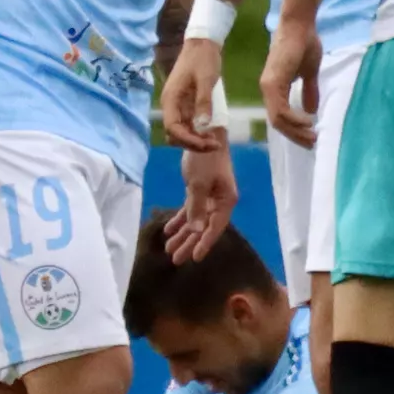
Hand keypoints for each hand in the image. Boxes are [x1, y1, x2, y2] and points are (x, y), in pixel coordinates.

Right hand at [160, 36, 228, 153]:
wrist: (203, 44)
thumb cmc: (203, 59)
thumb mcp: (206, 80)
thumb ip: (203, 102)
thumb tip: (202, 126)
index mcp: (170, 99)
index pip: (172, 128)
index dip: (188, 139)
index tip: (206, 143)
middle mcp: (171, 105)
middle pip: (175, 134)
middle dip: (192, 143)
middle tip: (214, 144)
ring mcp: (178, 106)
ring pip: (181, 132)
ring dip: (195, 140)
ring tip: (214, 141)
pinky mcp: (186, 106)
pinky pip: (188, 125)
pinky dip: (197, 133)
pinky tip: (211, 134)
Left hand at [161, 137, 239, 261]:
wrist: (205, 134)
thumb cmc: (205, 159)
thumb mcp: (199, 185)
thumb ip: (197, 209)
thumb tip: (195, 231)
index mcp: (225, 201)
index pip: (215, 227)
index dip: (204, 243)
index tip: (195, 258)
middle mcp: (219, 201)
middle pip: (204, 227)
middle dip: (189, 243)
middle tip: (176, 260)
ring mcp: (210, 196)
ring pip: (195, 220)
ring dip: (182, 234)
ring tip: (169, 249)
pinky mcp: (200, 190)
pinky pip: (190, 209)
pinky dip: (180, 219)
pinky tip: (168, 230)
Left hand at [262, 11, 322, 148]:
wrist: (300, 25)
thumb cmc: (305, 43)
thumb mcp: (309, 72)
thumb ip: (309, 90)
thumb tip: (311, 110)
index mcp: (275, 87)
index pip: (281, 116)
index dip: (294, 129)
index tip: (310, 137)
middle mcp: (268, 89)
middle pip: (278, 123)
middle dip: (295, 135)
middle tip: (312, 143)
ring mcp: (269, 86)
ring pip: (278, 119)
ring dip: (295, 131)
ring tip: (312, 136)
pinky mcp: (273, 82)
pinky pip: (280, 110)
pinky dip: (294, 119)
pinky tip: (308, 121)